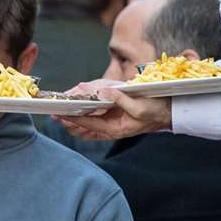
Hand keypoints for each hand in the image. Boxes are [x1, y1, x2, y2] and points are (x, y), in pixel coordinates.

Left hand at [53, 83, 171, 141]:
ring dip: (73, 120)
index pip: (88, 124)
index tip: (60, 113)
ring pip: (86, 126)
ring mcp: (110, 125)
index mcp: (115, 128)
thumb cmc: (155, 111)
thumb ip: (120, 98)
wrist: (166, 114)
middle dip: (68, 121)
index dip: (73, 118)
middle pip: (84, 127)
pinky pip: (93, 122)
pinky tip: (74, 113)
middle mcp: (110, 129)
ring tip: (59, 114)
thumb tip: (103, 91)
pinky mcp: (112, 118)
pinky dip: (82, 119)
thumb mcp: (139, 105)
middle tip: (54, 114)